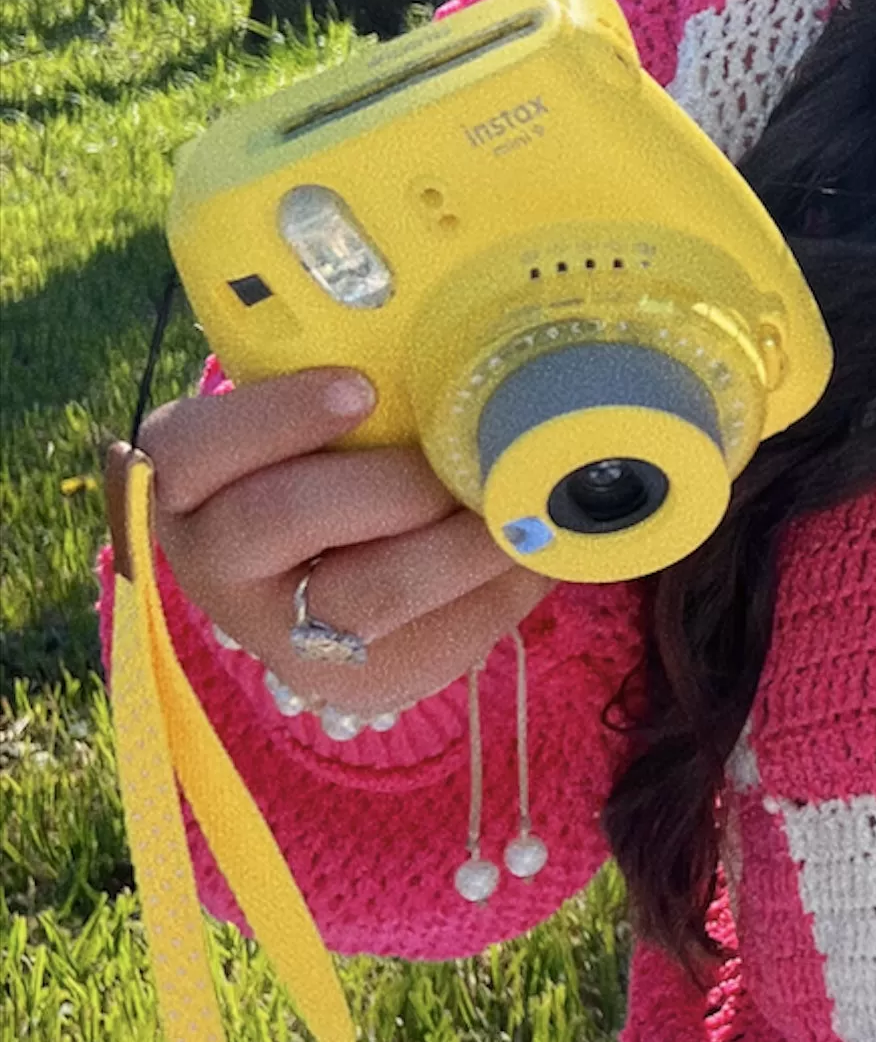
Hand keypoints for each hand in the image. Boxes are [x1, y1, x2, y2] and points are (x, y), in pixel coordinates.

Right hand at [121, 369, 550, 716]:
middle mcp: (208, 563)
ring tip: (515, 507)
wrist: (334, 572)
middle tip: (472, 453)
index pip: (190, 449)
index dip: (276, 417)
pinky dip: (498, 589)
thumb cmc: (330, 458)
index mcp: (181, 478)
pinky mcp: (350, 685)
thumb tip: (461, 356)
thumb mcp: (309, 415)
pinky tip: (529, 554)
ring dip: (460, 542)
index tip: (361, 391)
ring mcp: (276, 635)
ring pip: (367, 592)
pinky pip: (432, 642)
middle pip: (282, 518)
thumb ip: (349, 390)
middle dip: (395, 481)